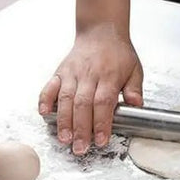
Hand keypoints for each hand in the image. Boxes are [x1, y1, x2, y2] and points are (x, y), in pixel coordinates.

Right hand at [38, 23, 142, 154]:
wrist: (100, 31)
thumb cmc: (118, 54)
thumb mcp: (134, 69)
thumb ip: (134, 89)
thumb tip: (136, 104)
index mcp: (108, 76)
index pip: (103, 102)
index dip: (101, 122)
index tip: (101, 140)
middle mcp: (88, 75)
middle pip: (82, 105)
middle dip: (81, 129)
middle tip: (80, 148)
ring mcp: (72, 73)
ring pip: (65, 99)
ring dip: (63, 121)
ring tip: (64, 139)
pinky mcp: (60, 72)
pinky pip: (49, 86)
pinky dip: (44, 100)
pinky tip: (44, 113)